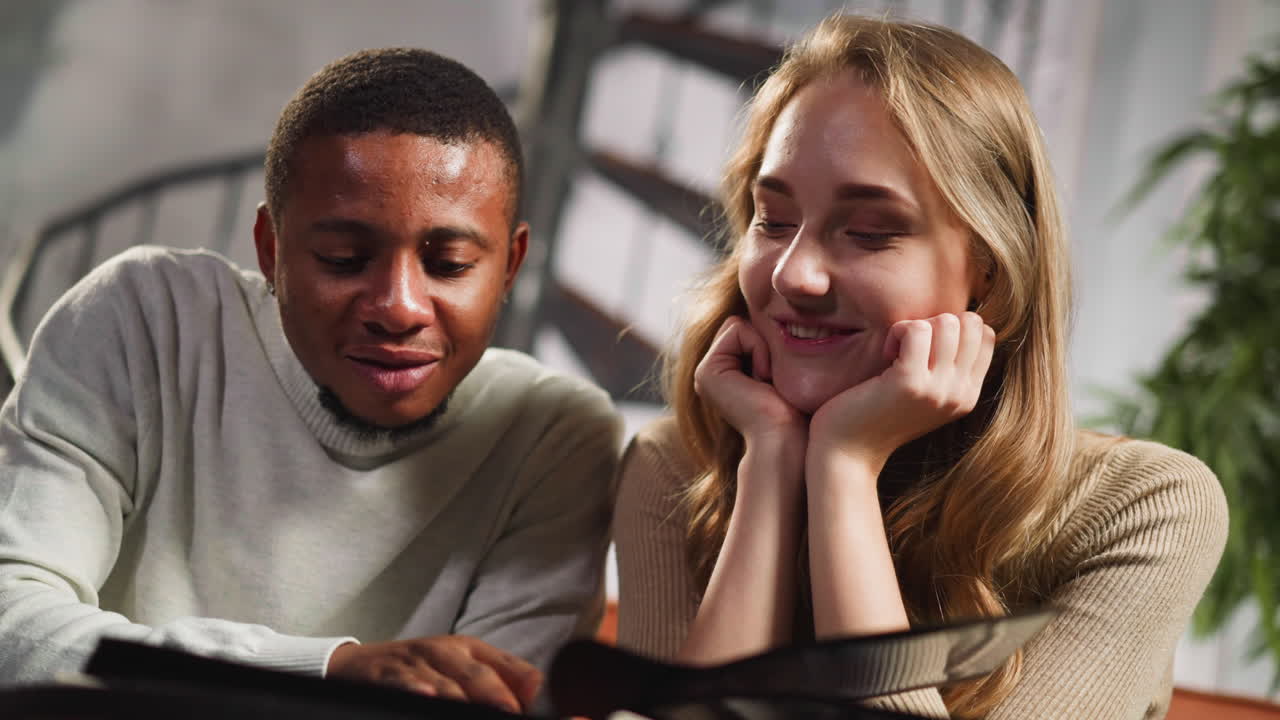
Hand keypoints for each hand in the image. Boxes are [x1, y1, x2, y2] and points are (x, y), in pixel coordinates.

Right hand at [326, 636, 541, 712]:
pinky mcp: (389, 672)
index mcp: (469, 649)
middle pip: (478, 673)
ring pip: (444, 680)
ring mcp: (417, 661)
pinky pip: (404, 680)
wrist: (359, 663)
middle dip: (496, 694)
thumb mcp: (458, 667)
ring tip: (472, 709)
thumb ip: (496, 678)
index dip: (521, 684)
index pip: (505, 663)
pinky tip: (427, 696)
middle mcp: (446, 651)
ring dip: (460, 696)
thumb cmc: (419, 668)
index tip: (529, 705)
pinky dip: (416, 687)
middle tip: (509, 712)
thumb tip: (531, 696)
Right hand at [693, 316, 805, 448]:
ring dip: (764, 348)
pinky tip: (763, 380)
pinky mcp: (706, 371)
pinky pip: (737, 330)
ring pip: (738, 324)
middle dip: (765, 343)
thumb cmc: (797, 410)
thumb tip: (787, 312)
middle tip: (774, 380)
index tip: (780, 377)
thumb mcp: (787, 370)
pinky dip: (759, 350)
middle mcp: (711, 372)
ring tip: (769, 382)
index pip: (746, 326)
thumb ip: (774, 345)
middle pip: (740, 323)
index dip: (770, 342)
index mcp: (726, 372)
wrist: (787, 439)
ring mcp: (705, 373)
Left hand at [808, 312, 995, 474]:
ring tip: (895, 352)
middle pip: (970, 323)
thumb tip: (956, 319)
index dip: (954, 328)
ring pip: (947, 321)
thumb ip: (946, 367)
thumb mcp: (924, 394)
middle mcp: (960, 394)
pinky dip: (896, 331)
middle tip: (908, 348)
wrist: (848, 452)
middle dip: (935, 323)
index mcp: (968, 395)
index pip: (987, 336)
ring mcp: (938, 389)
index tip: (925, 349)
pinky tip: (885, 354)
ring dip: (914, 326)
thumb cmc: (878, 415)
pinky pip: (916, 328)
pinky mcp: (910, 382)